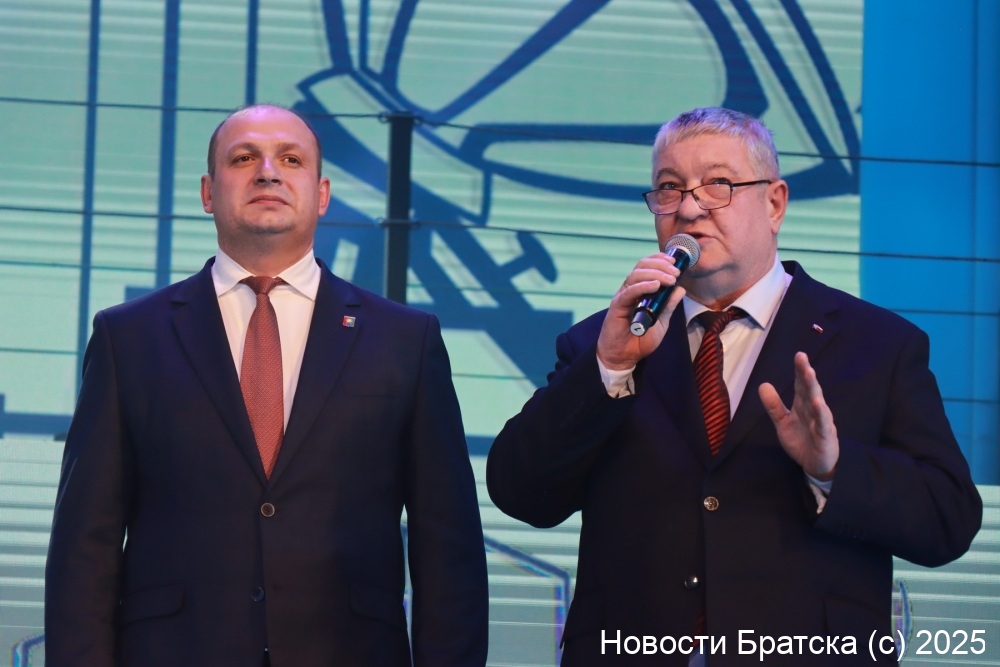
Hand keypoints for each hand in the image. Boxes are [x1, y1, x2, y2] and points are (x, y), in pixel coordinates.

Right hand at [597, 252, 685, 369]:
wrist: (624, 357)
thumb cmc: (639, 340)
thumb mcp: (661, 321)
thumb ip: (668, 306)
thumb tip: (681, 289)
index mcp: (639, 290)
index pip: (647, 267)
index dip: (660, 260)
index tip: (675, 262)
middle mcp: (630, 290)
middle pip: (642, 266)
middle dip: (661, 265)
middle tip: (676, 273)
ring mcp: (623, 296)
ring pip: (636, 275)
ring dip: (655, 273)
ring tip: (670, 280)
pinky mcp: (617, 306)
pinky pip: (629, 291)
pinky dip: (642, 286)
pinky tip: (655, 286)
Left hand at [759, 352, 838, 480]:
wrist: (815, 465)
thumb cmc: (801, 441)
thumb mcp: (782, 423)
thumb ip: (773, 406)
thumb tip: (763, 384)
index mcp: (803, 404)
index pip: (801, 384)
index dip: (799, 370)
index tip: (799, 354)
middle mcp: (814, 409)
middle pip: (809, 388)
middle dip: (806, 372)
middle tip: (802, 357)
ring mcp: (821, 421)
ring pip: (817, 402)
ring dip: (813, 388)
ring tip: (809, 373)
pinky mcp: (825, 435)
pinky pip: (823, 423)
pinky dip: (821, 413)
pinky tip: (817, 403)